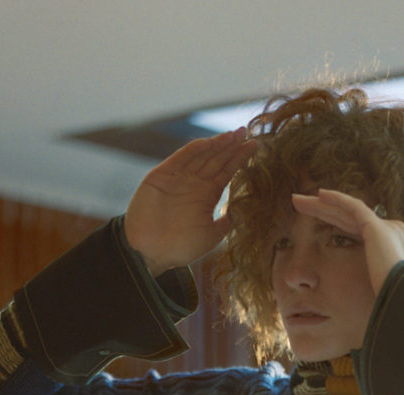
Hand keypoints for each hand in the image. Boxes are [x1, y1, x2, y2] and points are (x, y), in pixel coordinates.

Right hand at [124, 128, 255, 273]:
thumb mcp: (212, 235)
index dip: (239, 159)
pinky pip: (182, 158)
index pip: (226, 173)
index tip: (254, 147)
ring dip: (217, 144)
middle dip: (231, 147)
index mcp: (206, 197)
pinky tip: (212, 142)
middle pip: (216, 160)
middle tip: (246, 132)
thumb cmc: (180, 248)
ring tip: (234, 134)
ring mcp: (178, 178)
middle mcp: (194, 184)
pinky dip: (196, 149)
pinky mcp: (162, 175)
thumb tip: (243, 210)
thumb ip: (226, 222)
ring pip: (202, 156)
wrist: (150, 253)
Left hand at [290, 189, 403, 293]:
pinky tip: (319, 195)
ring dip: (321, 204)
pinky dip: (336, 200)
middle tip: (300, 205)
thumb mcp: (377, 291)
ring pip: (346, 209)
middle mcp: (389, 231)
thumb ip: (368, 284)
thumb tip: (360, 299)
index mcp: (389, 245)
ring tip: (297, 200)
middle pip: (348, 217)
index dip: (334, 221)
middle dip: (323, 210)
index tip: (315, 221)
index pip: (356, 227)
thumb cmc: (392, 301)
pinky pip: (353, 207)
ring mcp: (384, 227)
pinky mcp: (376, 227)